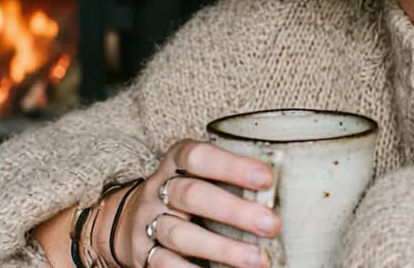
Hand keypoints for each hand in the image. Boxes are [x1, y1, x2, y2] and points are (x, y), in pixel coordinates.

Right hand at [98, 139, 279, 267]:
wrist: (126, 222)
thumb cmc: (182, 195)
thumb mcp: (197, 177)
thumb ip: (230, 179)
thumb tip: (288, 191)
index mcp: (175, 163)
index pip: (198, 156)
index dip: (232, 166)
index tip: (267, 178)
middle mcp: (159, 190)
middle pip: (192, 195)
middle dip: (234, 211)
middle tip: (272, 225)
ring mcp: (149, 223)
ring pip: (182, 234)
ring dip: (223, 249)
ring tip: (258, 261)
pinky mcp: (143, 255)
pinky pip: (166, 266)